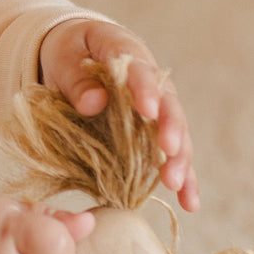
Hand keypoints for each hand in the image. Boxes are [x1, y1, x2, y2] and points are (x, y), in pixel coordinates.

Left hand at [38, 19, 199, 212]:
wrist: (75, 53)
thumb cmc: (70, 51)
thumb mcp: (64, 56)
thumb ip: (77, 78)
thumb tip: (94, 102)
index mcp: (128, 54)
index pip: (141, 71)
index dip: (146, 91)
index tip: (147, 111)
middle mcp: (151, 82)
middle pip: (168, 106)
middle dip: (171, 130)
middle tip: (169, 151)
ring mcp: (155, 109)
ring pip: (175, 134)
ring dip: (179, 160)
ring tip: (177, 184)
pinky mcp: (152, 133)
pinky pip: (169, 156)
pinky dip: (181, 178)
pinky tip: (189, 202)